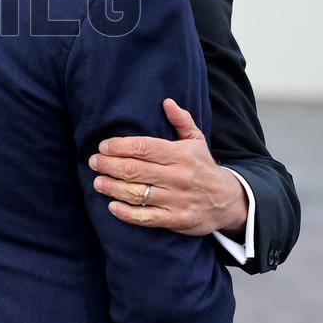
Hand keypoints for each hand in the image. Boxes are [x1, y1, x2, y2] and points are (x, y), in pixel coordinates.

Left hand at [88, 99, 248, 236]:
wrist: (228, 201)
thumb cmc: (204, 167)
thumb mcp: (197, 141)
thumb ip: (181, 121)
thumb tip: (167, 102)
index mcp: (181, 155)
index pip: (145, 147)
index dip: (120, 146)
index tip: (103, 146)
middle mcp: (178, 177)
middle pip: (135, 169)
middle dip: (109, 165)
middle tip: (94, 162)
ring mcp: (177, 200)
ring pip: (137, 193)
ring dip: (113, 187)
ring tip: (98, 182)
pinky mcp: (176, 220)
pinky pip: (147, 217)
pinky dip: (127, 213)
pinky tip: (112, 206)